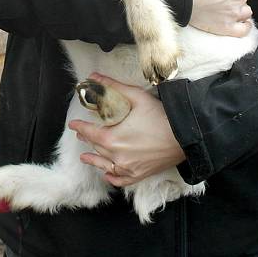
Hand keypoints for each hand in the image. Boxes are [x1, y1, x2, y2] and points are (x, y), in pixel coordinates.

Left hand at [68, 73, 184, 186]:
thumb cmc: (160, 117)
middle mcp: (117, 156)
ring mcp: (128, 168)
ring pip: (104, 165)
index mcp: (112, 138)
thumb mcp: (136, 96)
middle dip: (87, 140)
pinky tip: (107, 174)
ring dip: (93, 160)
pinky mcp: (139, 174)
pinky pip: (120, 179)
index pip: (89, 133)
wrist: (184, 137)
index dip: (79, 128)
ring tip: (85, 157)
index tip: (73, 125)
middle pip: (96, 147)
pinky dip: (112, 177)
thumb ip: (113, 87)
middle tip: (81, 135)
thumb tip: (94, 76)